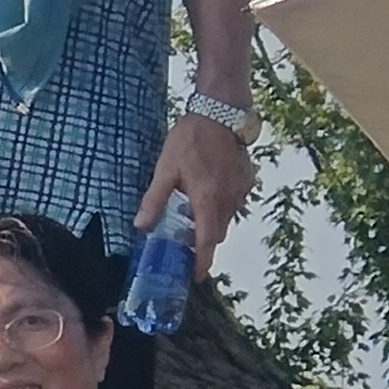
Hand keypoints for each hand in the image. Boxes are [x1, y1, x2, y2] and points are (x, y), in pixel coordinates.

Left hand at [141, 108, 251, 263]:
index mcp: (207, 200)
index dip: (202, 263)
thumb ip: (154, 201)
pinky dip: (222, 205)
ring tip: (193, 213)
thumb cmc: (191, 138)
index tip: (196, 276)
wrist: (221, 112)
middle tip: (186, 244)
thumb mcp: (165, 170)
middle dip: (203, 243)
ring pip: (227, 218)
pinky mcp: (247, 180)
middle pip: (217, 233)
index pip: (207, 242)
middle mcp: (229, 200)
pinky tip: (207, 191)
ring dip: (212, 222)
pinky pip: (234, 202)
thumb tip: (140, 226)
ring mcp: (241, 190)